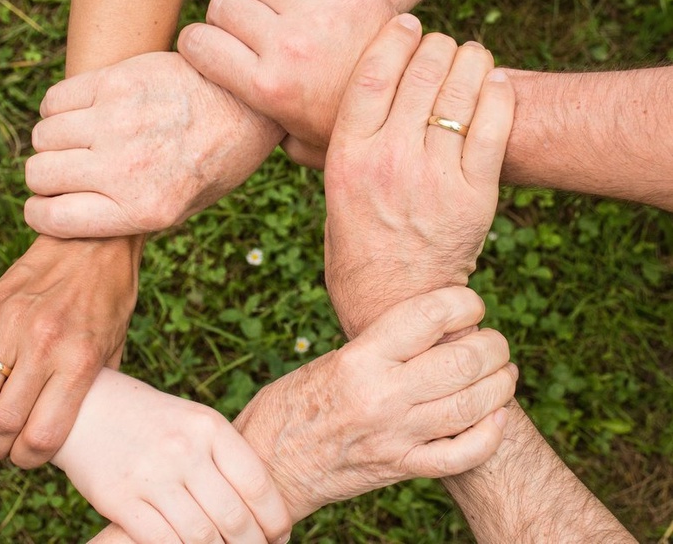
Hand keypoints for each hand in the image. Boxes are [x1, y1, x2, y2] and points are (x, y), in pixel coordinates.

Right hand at [0, 235, 141, 467]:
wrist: (94, 240)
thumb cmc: (110, 297)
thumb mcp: (115, 346)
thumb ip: (93, 388)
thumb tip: (73, 428)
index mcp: (79, 361)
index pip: (42, 435)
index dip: (28, 460)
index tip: (26, 459)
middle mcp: (44, 345)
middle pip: (2, 423)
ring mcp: (12, 325)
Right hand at [24, 51, 284, 238]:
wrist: (248, 104)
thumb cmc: (215, 162)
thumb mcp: (182, 209)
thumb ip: (127, 217)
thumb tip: (69, 217)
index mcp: (143, 210)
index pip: (52, 218)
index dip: (41, 214)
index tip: (47, 206)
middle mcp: (125, 169)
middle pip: (39, 174)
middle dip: (45, 178)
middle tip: (68, 171)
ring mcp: (118, 122)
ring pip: (43, 136)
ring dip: (53, 142)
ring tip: (79, 140)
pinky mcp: (116, 82)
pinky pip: (54, 100)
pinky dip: (58, 109)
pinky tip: (83, 113)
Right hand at [53, 369, 291, 543]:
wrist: (86, 408)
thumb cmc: (152, 421)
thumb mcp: (194, 423)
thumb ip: (225, 457)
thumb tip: (265, 508)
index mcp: (208, 427)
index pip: (257, 484)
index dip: (275, 520)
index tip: (279, 537)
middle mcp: (183, 449)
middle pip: (234, 517)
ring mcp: (151, 475)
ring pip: (202, 536)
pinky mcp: (119, 499)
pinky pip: (163, 542)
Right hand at [178, 0, 394, 168]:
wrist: (411, 108)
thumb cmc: (347, 130)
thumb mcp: (299, 147)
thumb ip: (264, 133)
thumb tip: (238, 125)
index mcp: (266, 89)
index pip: (197, 43)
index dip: (196, 43)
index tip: (208, 48)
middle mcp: (287, 48)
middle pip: (224, 5)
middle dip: (227, 18)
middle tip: (248, 32)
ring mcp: (319, 15)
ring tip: (278, 10)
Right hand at [234, 287, 515, 520]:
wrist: (268, 465)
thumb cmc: (292, 404)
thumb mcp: (331, 361)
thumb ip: (380, 347)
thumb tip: (434, 330)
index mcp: (359, 359)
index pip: (429, 316)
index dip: (464, 302)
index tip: (470, 304)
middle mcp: (381, 396)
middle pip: (463, 361)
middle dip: (493, 346)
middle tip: (494, 342)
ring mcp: (395, 436)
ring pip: (473, 405)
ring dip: (500, 385)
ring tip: (503, 373)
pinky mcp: (400, 468)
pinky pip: (461, 455)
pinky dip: (490, 435)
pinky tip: (496, 418)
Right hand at [323, 17, 514, 337]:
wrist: (394, 305)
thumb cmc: (357, 249)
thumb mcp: (332, 195)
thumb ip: (338, 150)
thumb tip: (338, 107)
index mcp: (347, 158)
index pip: (372, 74)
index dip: (394, 38)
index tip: (407, 24)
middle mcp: (389, 161)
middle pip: (420, 73)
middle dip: (436, 46)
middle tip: (442, 45)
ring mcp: (434, 177)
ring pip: (460, 91)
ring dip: (470, 61)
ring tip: (471, 56)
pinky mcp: (474, 196)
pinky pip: (494, 126)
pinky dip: (498, 94)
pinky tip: (495, 83)